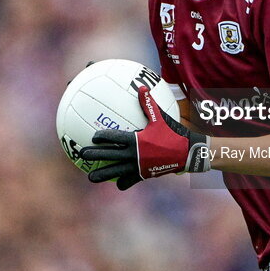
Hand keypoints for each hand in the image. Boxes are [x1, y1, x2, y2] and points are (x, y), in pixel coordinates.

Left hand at [79, 86, 209, 189]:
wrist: (188, 153)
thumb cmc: (174, 133)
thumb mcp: (162, 118)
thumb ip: (149, 104)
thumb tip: (141, 87)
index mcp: (137, 140)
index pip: (115, 137)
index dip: (102, 137)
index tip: (93, 137)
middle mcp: (136, 155)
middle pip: (110, 155)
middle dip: (95, 155)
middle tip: (82, 154)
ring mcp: (139, 167)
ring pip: (116, 172)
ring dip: (103, 175)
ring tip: (91, 177)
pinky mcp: (145, 175)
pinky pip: (130, 181)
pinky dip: (123, 182)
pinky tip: (116, 183)